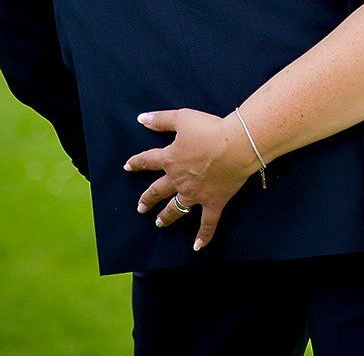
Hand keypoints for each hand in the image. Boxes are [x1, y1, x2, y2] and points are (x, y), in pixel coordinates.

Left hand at [123, 108, 258, 249]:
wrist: (235, 145)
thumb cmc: (210, 129)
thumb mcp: (182, 118)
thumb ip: (161, 120)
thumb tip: (141, 119)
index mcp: (170, 159)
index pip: (148, 161)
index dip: (137, 162)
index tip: (128, 166)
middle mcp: (178, 180)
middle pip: (158, 191)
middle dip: (147, 198)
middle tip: (141, 207)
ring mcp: (195, 194)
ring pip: (176, 209)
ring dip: (166, 216)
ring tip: (159, 222)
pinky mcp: (213, 202)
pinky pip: (207, 223)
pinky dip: (204, 235)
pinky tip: (197, 247)